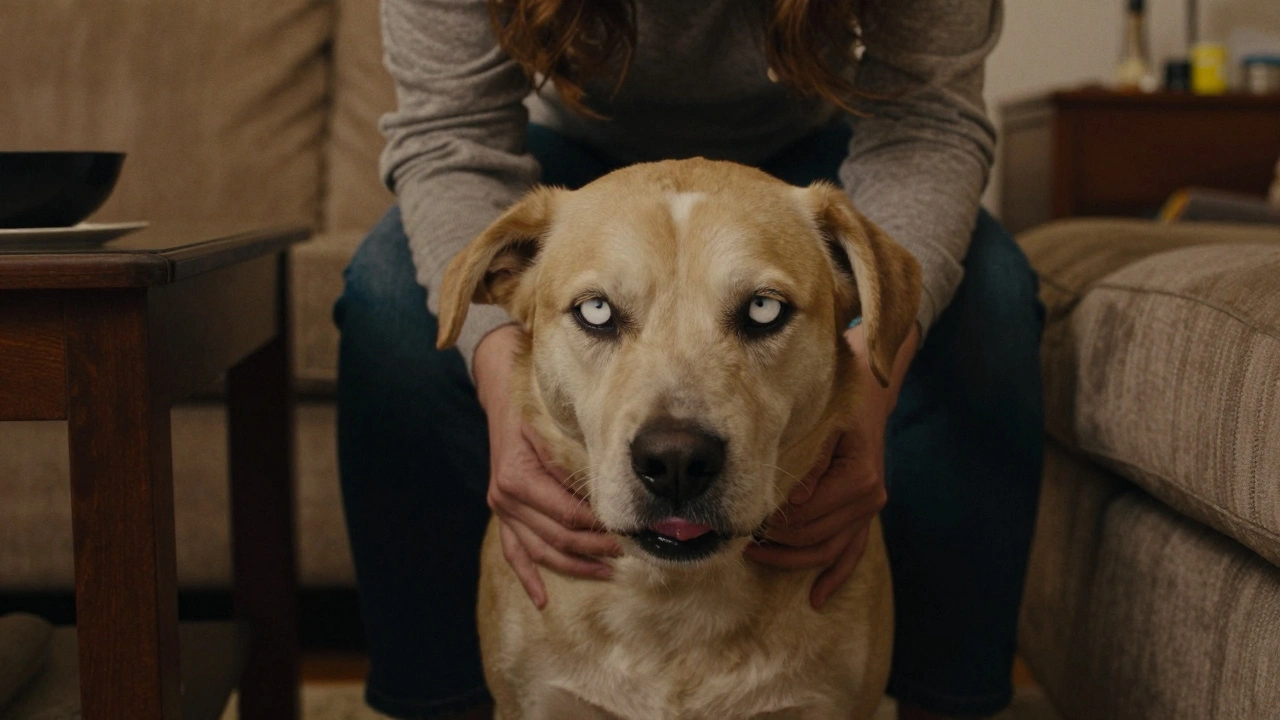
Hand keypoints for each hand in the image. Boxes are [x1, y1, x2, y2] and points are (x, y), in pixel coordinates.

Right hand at [473, 324, 621, 609]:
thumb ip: (578, 457)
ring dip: (574, 565)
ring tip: (608, 573)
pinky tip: (543, 600)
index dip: (600, 528)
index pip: (568, 515)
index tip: (630, 531)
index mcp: (519, 478)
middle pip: (557, 537)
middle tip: (631, 552)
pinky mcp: (502, 515)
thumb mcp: (554, 427)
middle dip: (596, 548)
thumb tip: (616, 486)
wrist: (501, 396)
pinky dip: (528, 577)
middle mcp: (506, 498)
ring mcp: (502, 510)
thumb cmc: (534, 408)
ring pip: (539, 551)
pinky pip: (514, 553)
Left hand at [744, 322, 918, 608]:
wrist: (870, 397)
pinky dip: (834, 577)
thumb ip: (806, 462)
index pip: (805, 514)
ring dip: (790, 559)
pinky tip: (816, 598)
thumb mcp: (821, 424)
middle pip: (812, 535)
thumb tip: (789, 503)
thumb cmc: (839, 404)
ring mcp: (868, 511)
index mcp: (857, 477)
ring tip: (755, 555)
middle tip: (737, 536)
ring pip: (826, 550)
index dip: (772, 522)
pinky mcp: (866, 517)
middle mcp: (868, 498)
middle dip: (773, 540)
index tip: (740, 521)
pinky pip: (851, 554)